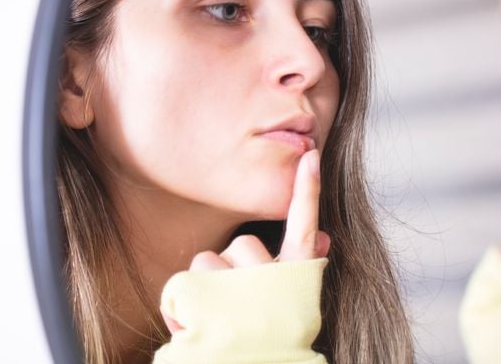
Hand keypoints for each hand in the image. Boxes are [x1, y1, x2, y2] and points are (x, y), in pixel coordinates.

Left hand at [161, 149, 330, 333]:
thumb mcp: (296, 307)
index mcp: (297, 280)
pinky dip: (175, 305)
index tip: (310, 156)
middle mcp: (272, 280)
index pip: (304, 226)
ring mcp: (239, 292)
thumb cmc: (272, 344)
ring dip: (200, 291)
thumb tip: (324, 238)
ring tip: (214, 328)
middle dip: (228, 270)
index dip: (307, 190)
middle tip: (233, 307)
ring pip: (204, 264)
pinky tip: (187, 330)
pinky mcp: (206, 310)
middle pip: (238, 245)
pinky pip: (181, 286)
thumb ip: (300, 269)